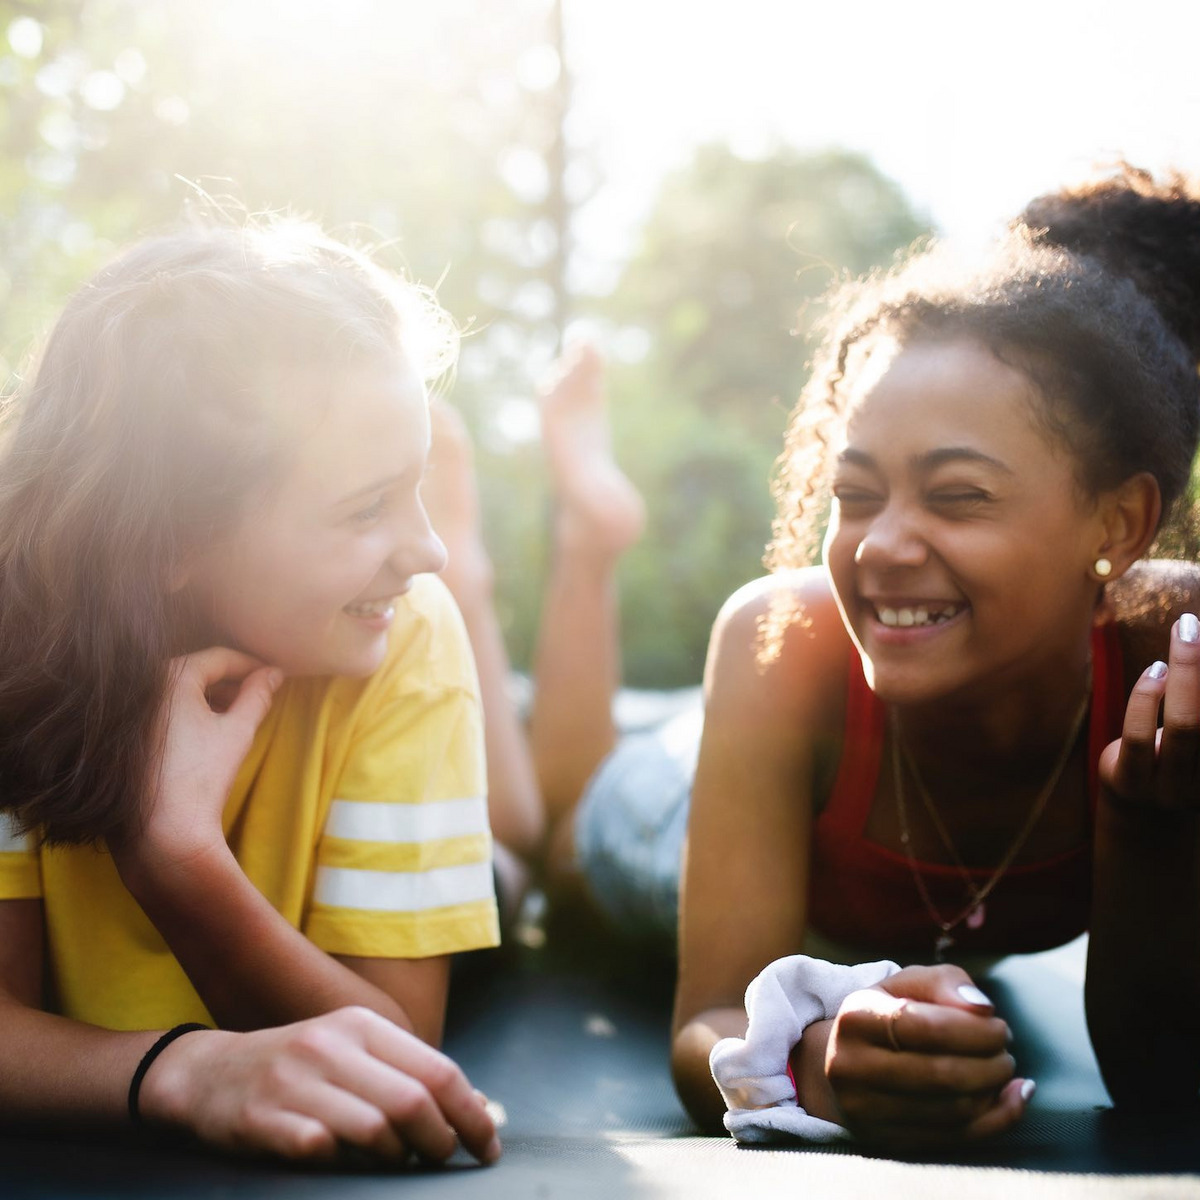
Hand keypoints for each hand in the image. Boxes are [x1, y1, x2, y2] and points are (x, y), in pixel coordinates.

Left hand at [113, 647, 281, 868]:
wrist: (161, 833)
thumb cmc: (202, 779)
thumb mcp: (238, 732)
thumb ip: (258, 696)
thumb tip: (274, 674)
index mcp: (171, 678)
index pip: (219, 657)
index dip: (251, 664)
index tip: (271, 675)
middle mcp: (143, 687)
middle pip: (195, 671)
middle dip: (230, 681)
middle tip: (257, 695)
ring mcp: (129, 711)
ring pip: (176, 690)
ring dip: (208, 696)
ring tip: (234, 715)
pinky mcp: (123, 734)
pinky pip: (159, 709)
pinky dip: (185, 712)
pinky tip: (203, 732)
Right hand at [140, 1006, 500, 1164]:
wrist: (207, 1073)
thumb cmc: (298, 1068)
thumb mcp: (353, 1052)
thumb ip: (409, 1074)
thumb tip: (480, 1106)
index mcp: (362, 1026)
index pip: (438, 1070)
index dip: (472, 1114)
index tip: (488, 1145)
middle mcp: (332, 1045)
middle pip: (413, 1102)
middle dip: (441, 1142)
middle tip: (443, 1160)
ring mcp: (295, 1081)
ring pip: (374, 1129)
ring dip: (397, 1158)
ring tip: (398, 1164)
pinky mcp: (263, 1118)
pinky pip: (320, 1150)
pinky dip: (343, 1165)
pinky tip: (346, 1167)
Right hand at [822, 965, 1027, 1145]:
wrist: (845, 1062)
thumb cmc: (887, 1013)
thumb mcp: (907, 983)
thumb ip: (945, 982)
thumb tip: (983, 1009)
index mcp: (856, 1018)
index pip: (925, 1027)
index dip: (974, 1031)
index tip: (999, 1028)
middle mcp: (853, 1067)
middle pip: (942, 1075)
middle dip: (991, 1064)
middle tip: (1005, 1052)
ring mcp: (866, 1111)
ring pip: (952, 1111)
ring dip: (994, 1091)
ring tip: (1002, 1070)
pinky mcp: (887, 1142)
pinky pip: (955, 1139)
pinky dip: (996, 1120)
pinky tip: (1012, 1099)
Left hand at [1100, 613, 1199, 816]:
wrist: (1143, 817)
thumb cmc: (1183, 759)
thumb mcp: (1195, 739)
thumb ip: (1194, 700)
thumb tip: (1194, 641)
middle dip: (1197, 667)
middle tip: (1193, 623)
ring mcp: (1171, 786)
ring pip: (1184, 726)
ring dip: (1184, 674)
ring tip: (1183, 636)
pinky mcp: (1129, 781)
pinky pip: (1139, 737)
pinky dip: (1147, 698)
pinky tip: (1155, 670)